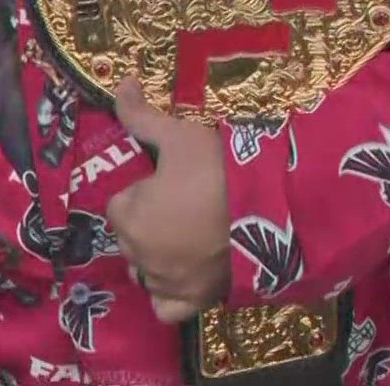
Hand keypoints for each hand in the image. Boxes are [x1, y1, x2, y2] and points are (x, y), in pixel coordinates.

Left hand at [105, 78, 231, 322]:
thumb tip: (120, 81)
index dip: (141, 192)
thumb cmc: (217, 167)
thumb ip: (141, 114)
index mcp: (130, 217)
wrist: (271, 207)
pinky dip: (169, 296)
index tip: (165, 181)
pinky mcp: (197, 300)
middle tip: (181, 204)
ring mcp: (169, 282)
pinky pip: (167, 308)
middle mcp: (142, 256)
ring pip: (146, 273)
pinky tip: (182, 276)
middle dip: (147, 223)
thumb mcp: (177, 134)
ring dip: (157, 257)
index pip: (119, 206)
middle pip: (131, 240)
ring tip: (185, 235)